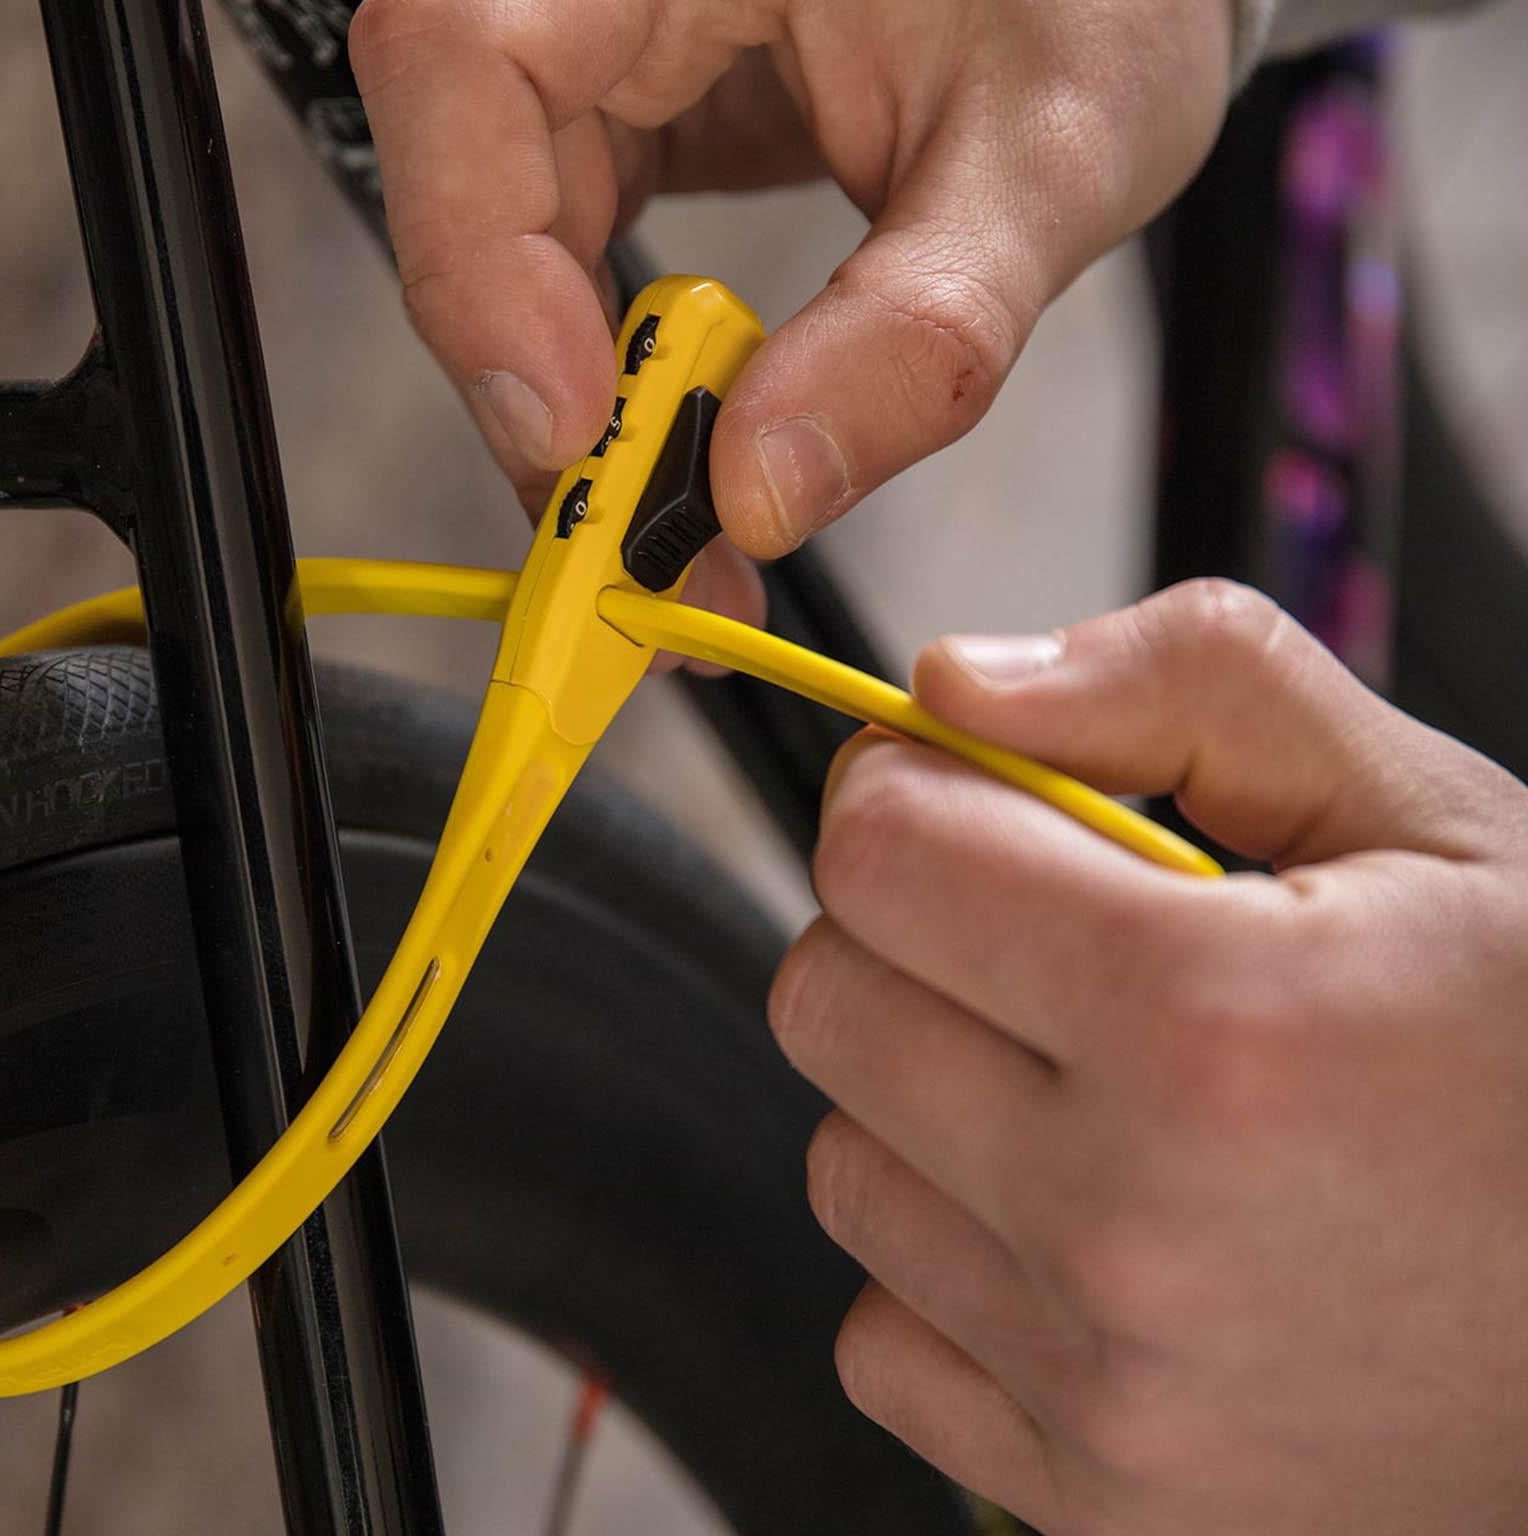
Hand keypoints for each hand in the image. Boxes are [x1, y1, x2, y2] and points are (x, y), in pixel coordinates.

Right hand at [349, 0, 1231, 578]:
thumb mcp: (1049, 153)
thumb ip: (919, 328)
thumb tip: (762, 497)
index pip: (464, 56)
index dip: (477, 256)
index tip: (573, 428)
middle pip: (459, 170)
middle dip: (528, 377)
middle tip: (630, 544)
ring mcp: (601, 35)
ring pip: (489, 234)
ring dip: (570, 398)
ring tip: (672, 530)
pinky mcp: (623, 107)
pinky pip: (553, 252)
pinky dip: (608, 369)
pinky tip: (680, 451)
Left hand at [770, 580, 1527, 1532]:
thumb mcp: (1436, 822)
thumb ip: (1189, 691)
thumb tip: (954, 684)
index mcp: (1213, 1026)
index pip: (875, 852)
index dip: (917, 791)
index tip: (984, 802)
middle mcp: (1134, 1229)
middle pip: (824, 1002)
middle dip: (916, 939)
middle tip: (1061, 951)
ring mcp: (1108, 1396)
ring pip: (843, 1168)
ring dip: (932, 1110)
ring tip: (1109, 1105)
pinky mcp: (1101, 1513)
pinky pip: (886, 1341)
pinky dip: (958, 1280)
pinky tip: (1104, 1246)